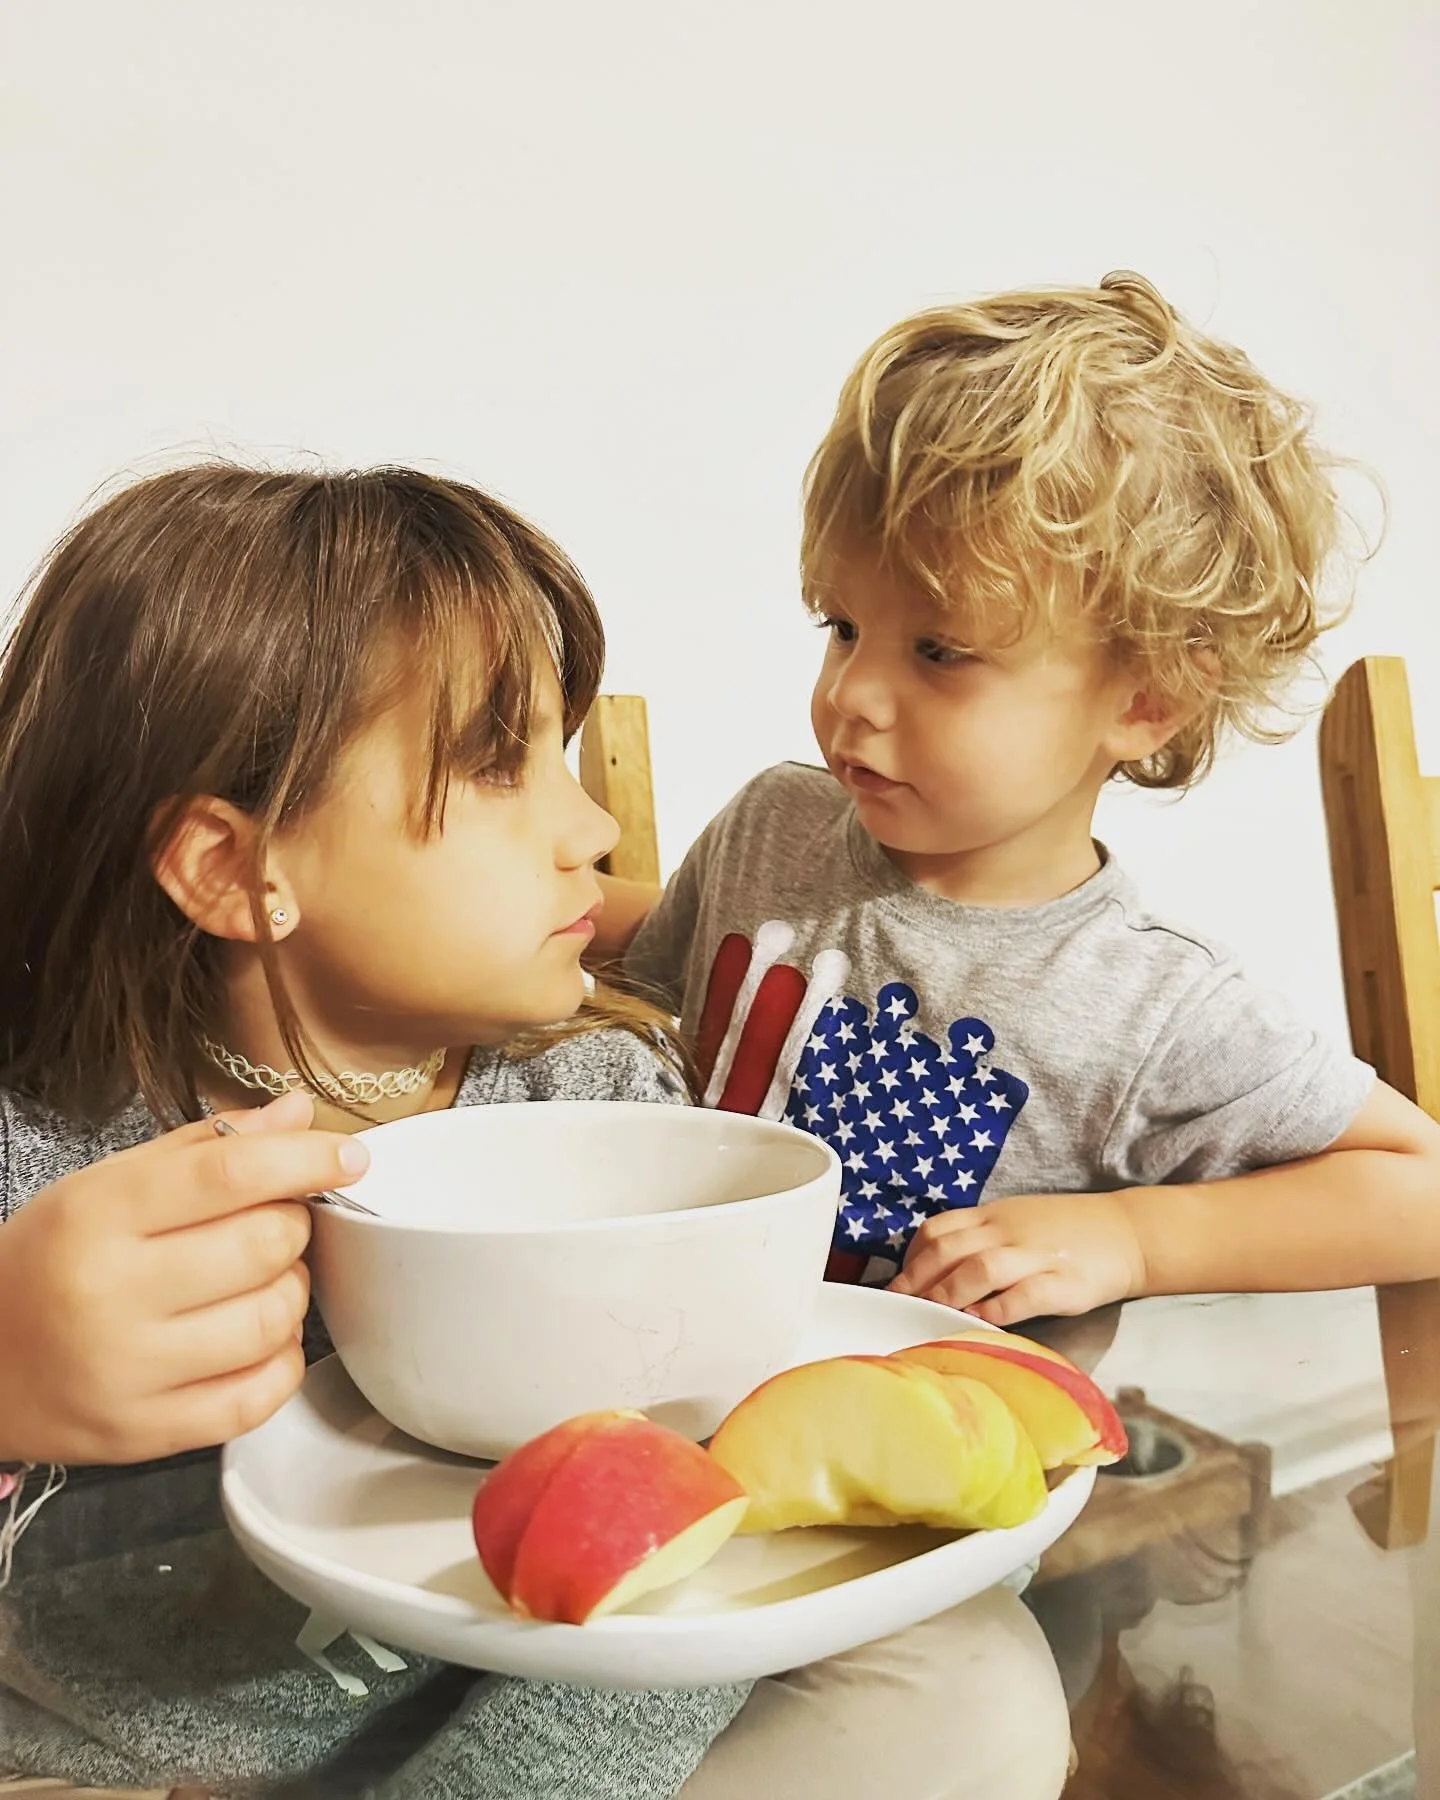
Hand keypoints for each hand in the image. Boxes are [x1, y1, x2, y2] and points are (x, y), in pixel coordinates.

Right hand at [0, 1091, 368, 1465]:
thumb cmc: (49, 1261)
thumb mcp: (105, 1186)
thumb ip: (205, 1148)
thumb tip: (296, 1114)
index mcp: (98, 1214)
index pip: (231, 1174)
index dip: (307, 1159)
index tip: (348, 1156)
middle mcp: (110, 1293)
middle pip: (265, 1245)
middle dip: (293, 1226)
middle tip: (276, 1223)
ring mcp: (128, 1371)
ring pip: (272, 1320)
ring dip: (290, 1292)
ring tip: (261, 1281)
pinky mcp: (145, 1433)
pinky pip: (259, 1396)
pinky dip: (281, 1361)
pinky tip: (258, 1339)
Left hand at [889, 1191, 1146, 1324]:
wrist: (1126, 1233)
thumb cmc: (1063, 1233)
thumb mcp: (1015, 1222)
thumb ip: (978, 1239)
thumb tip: (932, 1269)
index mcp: (994, 1216)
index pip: (938, 1230)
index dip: (911, 1258)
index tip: (898, 1283)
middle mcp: (1009, 1231)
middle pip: (949, 1249)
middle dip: (917, 1280)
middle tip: (897, 1306)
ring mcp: (1037, 1255)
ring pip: (980, 1267)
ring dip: (947, 1293)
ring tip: (926, 1315)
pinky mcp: (1064, 1283)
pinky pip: (1022, 1295)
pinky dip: (994, 1309)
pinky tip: (977, 1323)